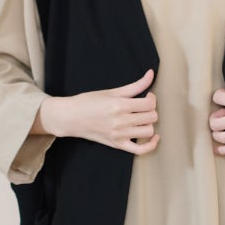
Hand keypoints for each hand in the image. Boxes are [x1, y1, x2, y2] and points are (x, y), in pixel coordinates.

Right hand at [42, 68, 159, 153]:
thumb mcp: (111, 91)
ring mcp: (119, 135)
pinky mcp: (117, 145)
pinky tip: (153, 137)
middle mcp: (120, 121)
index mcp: (119, 105)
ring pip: (149, 131)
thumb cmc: (88, 102)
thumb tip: (151, 74)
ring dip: (149, 123)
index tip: (147, 96)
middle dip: (151, 110)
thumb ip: (135, 85)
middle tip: (143, 107)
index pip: (149, 104)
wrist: (70, 117)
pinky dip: (151, 145)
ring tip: (142, 119)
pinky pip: (140, 150)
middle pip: (151, 117)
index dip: (152, 98)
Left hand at [209, 80, 224, 153]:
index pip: (218, 98)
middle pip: (215, 122)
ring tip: (224, 127)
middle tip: (223, 113)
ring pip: (220, 138)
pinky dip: (222, 150)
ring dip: (216, 132)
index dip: (218, 95)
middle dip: (214, 117)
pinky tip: (219, 147)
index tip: (224, 95)